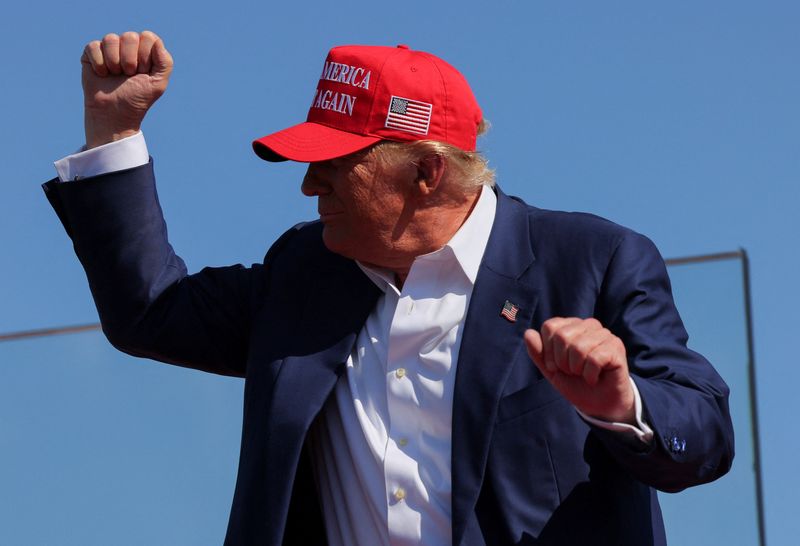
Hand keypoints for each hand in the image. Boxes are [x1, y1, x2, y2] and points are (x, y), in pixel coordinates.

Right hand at [81, 31, 172, 148]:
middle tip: (128, 75)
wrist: (115, 113)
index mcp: (145, 50)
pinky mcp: (91, 52)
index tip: (143, 73)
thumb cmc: (137, 98)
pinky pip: (94, 46)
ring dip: (114, 62)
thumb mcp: (158, 83)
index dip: (145, 56)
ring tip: (115, 75)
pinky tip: (102, 75)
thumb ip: (165, 62)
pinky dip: (99, 64)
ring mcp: (109, 48)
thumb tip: (157, 42)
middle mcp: (127, 45)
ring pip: (111, 39)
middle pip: (130, 36)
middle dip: (130, 60)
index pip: (148, 37)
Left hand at [524, 317, 634, 423]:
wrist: (599, 405)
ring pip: (578, 347)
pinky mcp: (616, 347)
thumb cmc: (576, 383)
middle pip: (562, 336)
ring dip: (577, 369)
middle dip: (562, 361)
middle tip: (572, 372)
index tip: (556, 366)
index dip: (548, 351)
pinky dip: (590, 374)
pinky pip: (594, 358)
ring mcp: (604, 334)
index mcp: (571, 326)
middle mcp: (588, 325)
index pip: (550, 326)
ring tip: (583, 374)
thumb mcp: (551, 370)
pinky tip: (594, 378)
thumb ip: (538, 352)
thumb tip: (528, 333)